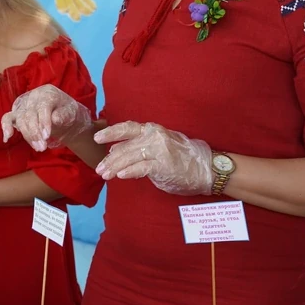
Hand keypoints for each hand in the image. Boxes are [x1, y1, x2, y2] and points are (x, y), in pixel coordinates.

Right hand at [0, 84, 93, 151]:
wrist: (63, 115)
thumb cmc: (67, 112)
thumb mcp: (70, 113)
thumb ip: (63, 115)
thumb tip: (55, 119)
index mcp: (47, 93)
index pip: (43, 106)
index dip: (44, 121)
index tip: (47, 136)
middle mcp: (33, 96)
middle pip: (29, 114)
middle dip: (35, 133)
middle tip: (42, 147)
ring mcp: (23, 105)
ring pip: (20, 119)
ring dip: (27, 136)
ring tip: (38, 148)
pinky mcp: (16, 113)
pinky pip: (7, 118)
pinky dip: (6, 127)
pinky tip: (7, 138)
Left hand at [94, 121, 212, 195]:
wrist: (207, 168)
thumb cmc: (183, 157)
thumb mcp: (160, 145)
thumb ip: (139, 146)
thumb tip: (115, 149)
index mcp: (152, 130)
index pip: (127, 128)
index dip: (110, 133)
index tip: (97, 138)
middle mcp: (154, 137)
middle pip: (125, 146)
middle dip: (110, 159)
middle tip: (99, 169)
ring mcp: (159, 150)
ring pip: (129, 157)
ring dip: (115, 167)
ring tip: (105, 175)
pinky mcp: (163, 165)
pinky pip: (141, 167)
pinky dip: (129, 171)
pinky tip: (121, 176)